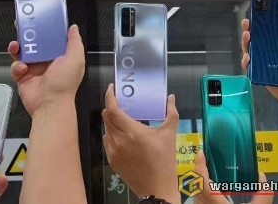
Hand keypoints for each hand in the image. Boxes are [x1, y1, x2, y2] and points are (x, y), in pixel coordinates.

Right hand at [8, 24, 84, 115]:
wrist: (50, 104)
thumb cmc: (64, 82)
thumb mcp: (75, 58)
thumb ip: (74, 41)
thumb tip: (73, 27)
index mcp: (59, 55)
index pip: (51, 38)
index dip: (45, 28)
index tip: (38, 18)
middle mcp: (46, 61)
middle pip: (34, 43)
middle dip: (26, 35)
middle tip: (19, 26)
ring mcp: (33, 69)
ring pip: (21, 53)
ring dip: (17, 47)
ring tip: (15, 45)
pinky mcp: (22, 77)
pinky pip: (15, 67)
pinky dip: (16, 66)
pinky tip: (22, 68)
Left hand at [102, 85, 179, 203]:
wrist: (156, 189)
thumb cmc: (165, 162)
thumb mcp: (170, 136)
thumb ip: (171, 113)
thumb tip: (171, 98)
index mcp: (132, 131)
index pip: (112, 109)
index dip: (110, 96)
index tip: (112, 88)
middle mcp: (119, 139)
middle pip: (107, 117)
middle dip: (111, 107)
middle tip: (120, 102)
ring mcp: (113, 151)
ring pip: (106, 129)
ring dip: (111, 121)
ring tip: (122, 118)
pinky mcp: (111, 160)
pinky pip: (107, 141)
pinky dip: (112, 134)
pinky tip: (122, 135)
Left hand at [194, 152, 273, 203]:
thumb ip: (262, 195)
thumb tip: (262, 177)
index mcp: (213, 200)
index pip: (200, 179)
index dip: (199, 165)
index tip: (202, 153)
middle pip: (196, 185)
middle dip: (200, 171)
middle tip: (208, 160)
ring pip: (198, 194)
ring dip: (202, 183)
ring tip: (212, 174)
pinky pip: (202, 200)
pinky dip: (206, 192)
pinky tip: (219, 192)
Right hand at [241, 19, 277, 109]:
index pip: (267, 34)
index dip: (260, 25)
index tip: (257, 16)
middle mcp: (269, 54)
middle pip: (255, 41)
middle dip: (248, 31)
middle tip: (247, 24)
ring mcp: (263, 64)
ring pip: (249, 52)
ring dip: (245, 43)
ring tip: (247, 36)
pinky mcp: (260, 75)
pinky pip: (249, 67)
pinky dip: (246, 61)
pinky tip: (248, 57)